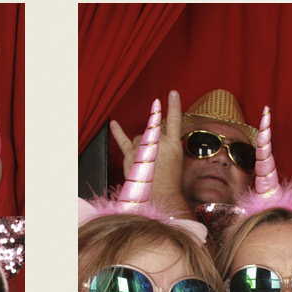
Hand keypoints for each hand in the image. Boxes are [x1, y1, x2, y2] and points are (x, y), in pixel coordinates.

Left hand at [110, 87, 185, 210]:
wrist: (160, 198)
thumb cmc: (170, 182)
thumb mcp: (178, 161)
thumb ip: (169, 146)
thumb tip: (156, 139)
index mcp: (173, 144)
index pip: (175, 119)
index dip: (174, 105)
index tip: (172, 93)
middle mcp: (158, 143)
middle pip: (152, 131)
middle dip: (152, 142)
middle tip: (155, 159)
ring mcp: (143, 149)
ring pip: (139, 138)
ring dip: (140, 146)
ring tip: (146, 164)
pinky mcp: (130, 157)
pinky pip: (123, 141)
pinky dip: (117, 132)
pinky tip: (113, 123)